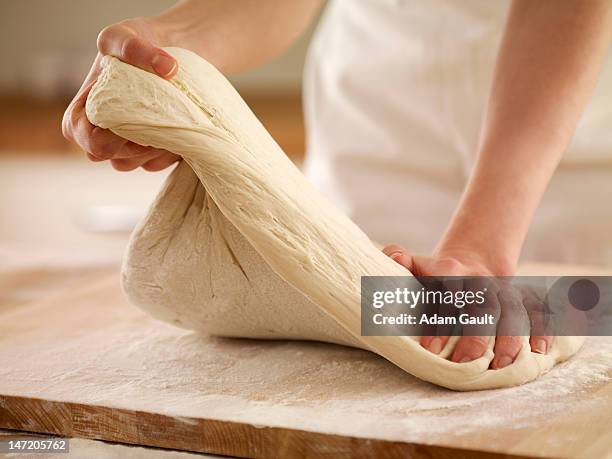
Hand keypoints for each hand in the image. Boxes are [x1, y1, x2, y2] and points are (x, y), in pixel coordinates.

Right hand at [62, 17, 179, 171]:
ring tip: (174, 116)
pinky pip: (161, 163)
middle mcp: (104, 135)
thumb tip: (167, 68)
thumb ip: (136, 48)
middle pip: (117, 159)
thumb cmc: (139, 40)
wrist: (174, 47)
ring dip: (158, 146)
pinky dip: (174, 147)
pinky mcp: (155, 152)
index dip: (109, 141)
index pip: (90, 142)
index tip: (135, 121)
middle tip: (163, 114)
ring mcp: (130, 146)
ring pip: (139, 164)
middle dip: (140, 142)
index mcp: (84, 113)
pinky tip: (184, 124)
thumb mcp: (126, 35)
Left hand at [383, 244, 551, 368]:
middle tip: (462, 363)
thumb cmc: (432, 274)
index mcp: (451, 272)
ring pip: (513, 311)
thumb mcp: (413, 264)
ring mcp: (503, 289)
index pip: (447, 295)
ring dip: (509, 339)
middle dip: (475, 336)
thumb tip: (396, 259)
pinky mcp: (520, 298)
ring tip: (500, 366)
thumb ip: (397, 258)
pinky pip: (537, 312)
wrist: (470, 260)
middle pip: (484, 305)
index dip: (439, 321)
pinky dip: (542, 330)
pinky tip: (538, 352)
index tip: (429, 350)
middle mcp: (481, 280)